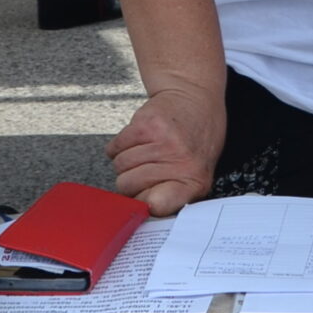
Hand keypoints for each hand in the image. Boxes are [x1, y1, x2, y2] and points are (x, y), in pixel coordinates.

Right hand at [106, 84, 224, 215]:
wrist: (194, 97)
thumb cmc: (196, 139)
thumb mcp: (198, 172)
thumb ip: (176, 194)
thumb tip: (145, 216)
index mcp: (194, 180)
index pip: (156, 205)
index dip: (143, 204)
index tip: (143, 199)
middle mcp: (179, 161)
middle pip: (126, 187)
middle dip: (131, 181)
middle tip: (146, 169)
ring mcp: (161, 142)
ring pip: (119, 167)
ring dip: (126, 161)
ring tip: (146, 152)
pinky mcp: (145, 125)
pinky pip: (114, 148)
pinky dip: (120, 146)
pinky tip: (138, 140)